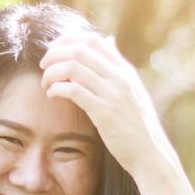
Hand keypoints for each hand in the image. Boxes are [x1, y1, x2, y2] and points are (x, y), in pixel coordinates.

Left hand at [38, 31, 177, 178]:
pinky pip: (73, 91)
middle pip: (79, 50)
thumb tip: (107, 40)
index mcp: (125, 70)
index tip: (54, 50)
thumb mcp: (132, 89)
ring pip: (73, 68)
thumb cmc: (137, 125)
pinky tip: (52, 95)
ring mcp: (112, 94)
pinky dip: (57, 89)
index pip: (93, 41)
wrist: (150, 153)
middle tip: (43, 65)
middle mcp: (119, 77)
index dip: (68, 40)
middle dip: (55, 54)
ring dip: (52, 73)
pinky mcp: (104, 113)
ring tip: (46, 83)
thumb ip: (117, 67)